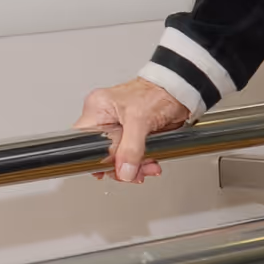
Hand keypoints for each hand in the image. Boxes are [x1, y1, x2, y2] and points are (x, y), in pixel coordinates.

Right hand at [75, 76, 191, 184]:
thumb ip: (131, 148)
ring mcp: (120, 128)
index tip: (106, 171)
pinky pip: (133, 156)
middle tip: (133, 172)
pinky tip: (151, 164)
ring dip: (135, 167)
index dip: (93, 159)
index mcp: (97, 109)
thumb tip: (124, 171)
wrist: (180, 91)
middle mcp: (106, 119)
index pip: (83, 141)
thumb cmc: (157, 92)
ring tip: (148, 167)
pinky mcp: (135, 135)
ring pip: (119, 158)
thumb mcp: (140, 120)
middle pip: (102, 154)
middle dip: (120, 166)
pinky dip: (142, 163)